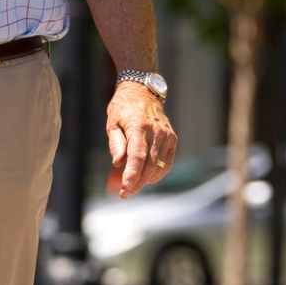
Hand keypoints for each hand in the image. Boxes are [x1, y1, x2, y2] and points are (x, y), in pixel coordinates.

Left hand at [105, 84, 176, 199]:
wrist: (143, 91)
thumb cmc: (123, 108)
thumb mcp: (112, 122)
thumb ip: (116, 144)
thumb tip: (118, 164)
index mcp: (139, 126)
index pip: (137, 157)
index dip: (132, 176)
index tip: (125, 190)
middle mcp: (156, 131)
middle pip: (149, 165)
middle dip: (137, 183)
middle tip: (125, 193)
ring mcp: (166, 135)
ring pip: (159, 166)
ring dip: (147, 180)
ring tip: (134, 186)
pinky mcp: (172, 138)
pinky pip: (167, 162)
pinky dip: (158, 174)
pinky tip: (147, 178)